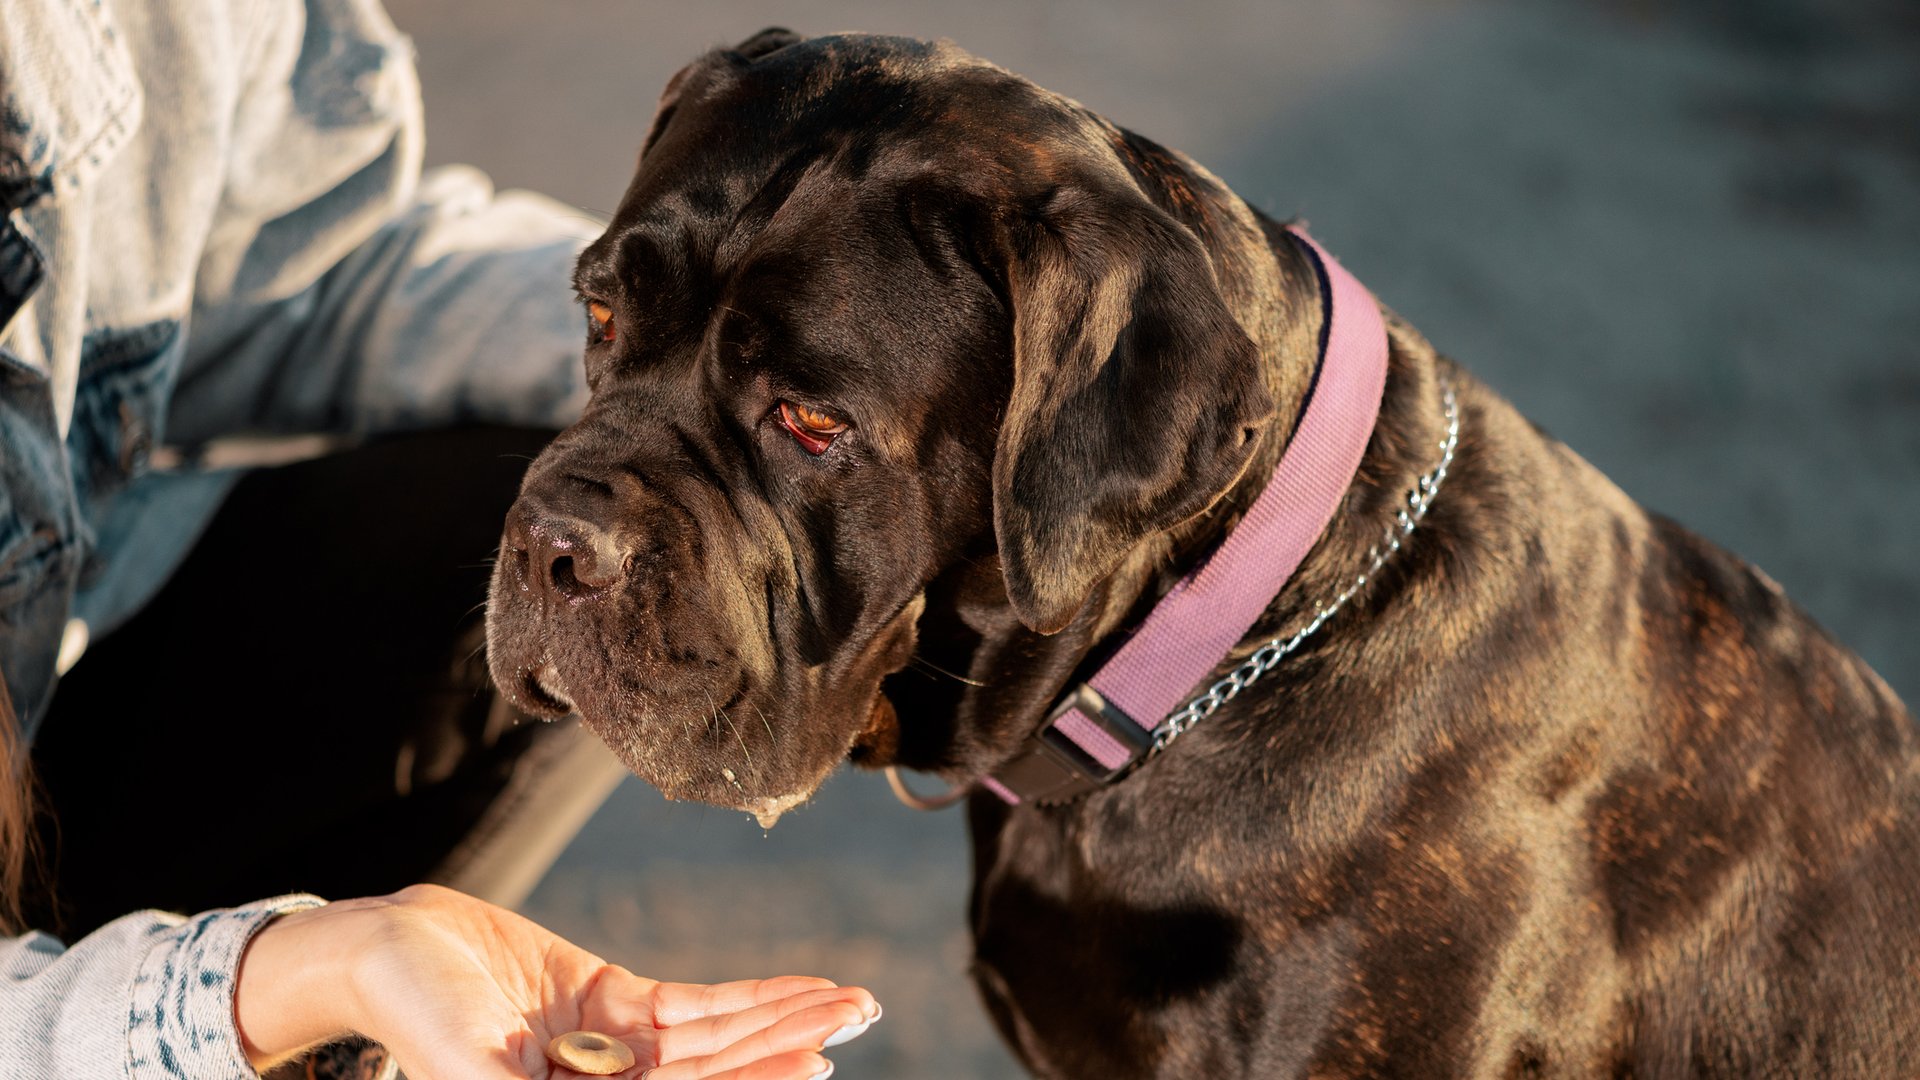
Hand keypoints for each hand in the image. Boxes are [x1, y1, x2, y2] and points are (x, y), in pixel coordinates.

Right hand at [236, 883, 875, 1079]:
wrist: (387, 947)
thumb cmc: (415, 1008)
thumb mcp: (470, 1065)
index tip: (815, 1061)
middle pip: (713, 1077)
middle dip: (788, 1046)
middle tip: (858, 1016)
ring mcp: (617, 1055)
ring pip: (717, 1042)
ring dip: (785, 1019)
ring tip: (853, 1001)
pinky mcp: (618, 1007)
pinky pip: (698, 1007)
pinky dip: (754, 997)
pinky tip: (805, 990)